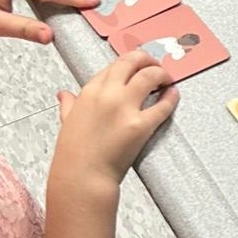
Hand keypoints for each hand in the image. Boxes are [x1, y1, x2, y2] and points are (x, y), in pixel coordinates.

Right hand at [52, 50, 176, 186]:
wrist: (82, 177)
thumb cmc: (74, 154)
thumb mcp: (67, 122)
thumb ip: (69, 105)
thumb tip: (64, 95)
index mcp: (90, 91)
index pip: (114, 66)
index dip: (129, 63)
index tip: (136, 66)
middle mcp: (108, 94)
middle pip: (133, 62)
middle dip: (148, 60)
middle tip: (155, 65)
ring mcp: (125, 108)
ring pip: (150, 76)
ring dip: (162, 74)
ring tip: (166, 78)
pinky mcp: (141, 125)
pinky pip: (163, 105)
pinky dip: (171, 97)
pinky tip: (173, 94)